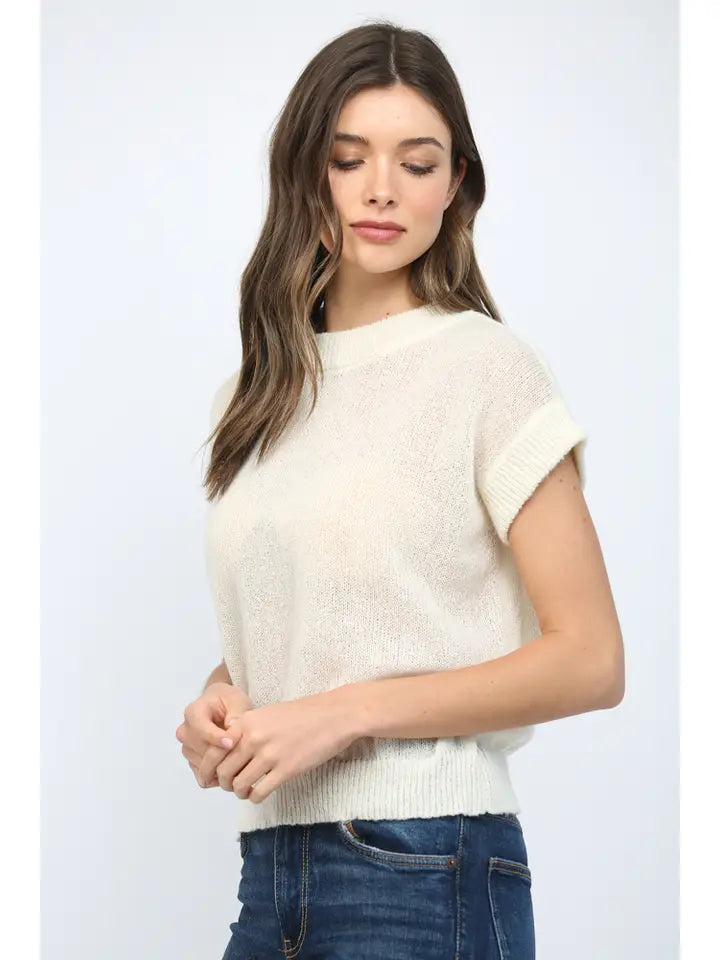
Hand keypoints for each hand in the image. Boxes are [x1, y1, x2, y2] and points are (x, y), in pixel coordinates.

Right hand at [176, 682, 252, 788]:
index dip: (216, 738)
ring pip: (201, 764)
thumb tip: (231, 730)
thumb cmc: (229, 702)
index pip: (201, 729)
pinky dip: (217, 775)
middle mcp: (185, 731)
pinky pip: (202, 774)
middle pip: (201, 749)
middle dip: (221, 754)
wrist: (222, 707)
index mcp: (193, 712)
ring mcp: (187, 747)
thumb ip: (235, 714)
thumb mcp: (237, 701)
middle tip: (242, 758)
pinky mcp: (192, 760)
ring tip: (241, 763)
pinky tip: (233, 770)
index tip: (231, 744)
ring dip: (220, 766)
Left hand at [197, 690, 358, 802]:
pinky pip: (259, 793)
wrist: (334, 716)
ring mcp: (270, 755)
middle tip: (232, 785)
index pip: (213, 751)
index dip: (207, 768)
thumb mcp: (266, 714)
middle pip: (224, 771)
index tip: (210, 777)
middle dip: (224, 783)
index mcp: (246, 722)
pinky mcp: (286, 770)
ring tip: (246, 790)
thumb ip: (245, 729)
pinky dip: (255, 797)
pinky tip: (260, 793)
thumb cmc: (301, 714)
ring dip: (239, 792)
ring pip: (239, 785)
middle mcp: (253, 738)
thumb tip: (226, 750)